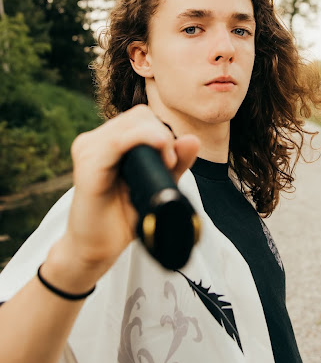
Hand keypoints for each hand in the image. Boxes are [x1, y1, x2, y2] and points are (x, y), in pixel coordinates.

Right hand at [45, 106, 199, 288]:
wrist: (97, 247)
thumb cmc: (124, 216)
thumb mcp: (156, 185)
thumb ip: (174, 163)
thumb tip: (193, 140)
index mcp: (110, 141)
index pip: (142, 117)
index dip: (163, 130)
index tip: (172, 159)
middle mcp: (96, 140)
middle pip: (139, 115)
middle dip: (162, 134)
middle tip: (169, 164)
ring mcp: (88, 149)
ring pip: (130, 124)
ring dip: (155, 138)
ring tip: (164, 165)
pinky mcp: (86, 165)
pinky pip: (115, 141)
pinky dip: (139, 141)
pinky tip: (155, 152)